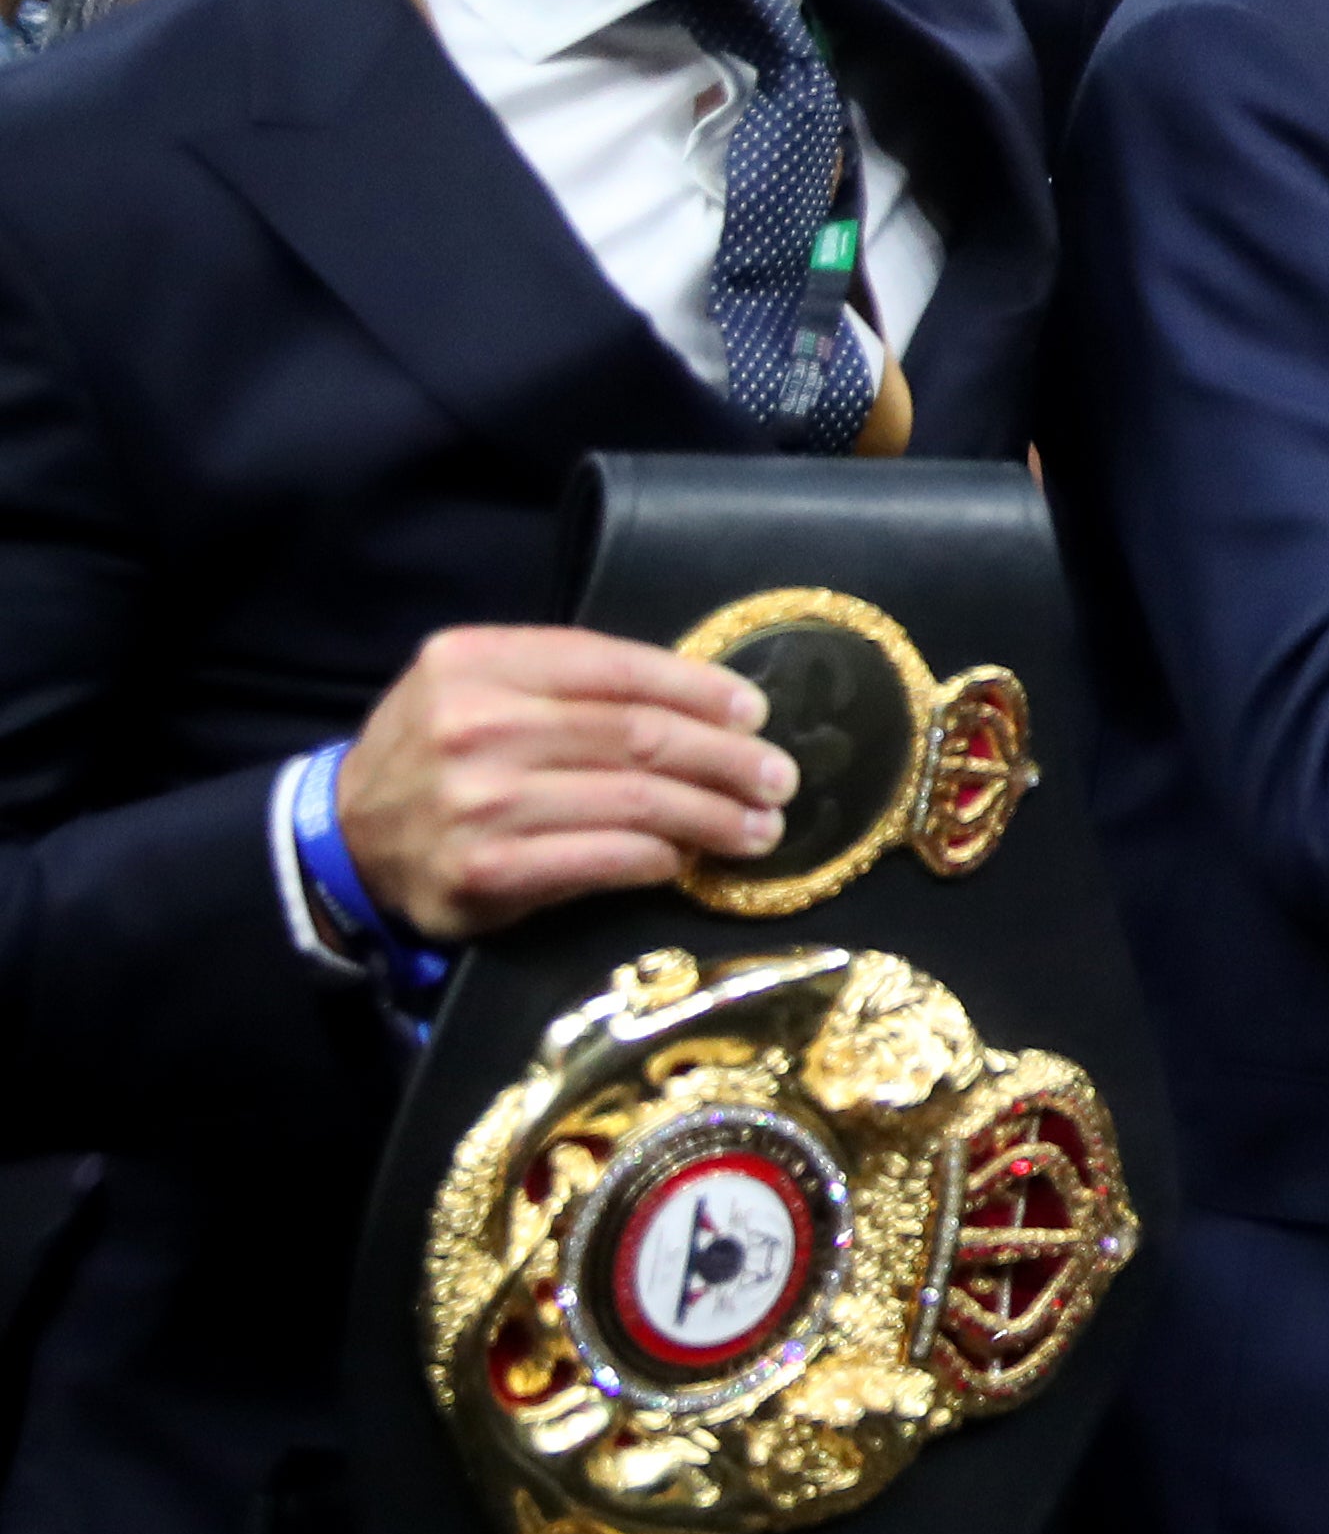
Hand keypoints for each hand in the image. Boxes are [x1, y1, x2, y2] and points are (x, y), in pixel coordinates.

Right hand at [334, 627, 803, 942]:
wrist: (346, 842)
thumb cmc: (436, 755)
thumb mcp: (475, 687)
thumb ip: (567, 682)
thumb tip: (704, 701)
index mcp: (475, 662)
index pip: (615, 667)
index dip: (699, 689)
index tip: (754, 712)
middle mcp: (474, 726)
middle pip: (637, 735)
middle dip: (725, 758)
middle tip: (777, 777)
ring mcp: (478, 802)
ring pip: (634, 799)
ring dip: (713, 816)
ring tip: (759, 826)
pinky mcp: (486, 871)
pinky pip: (605, 858)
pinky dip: (660, 857)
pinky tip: (688, 859)